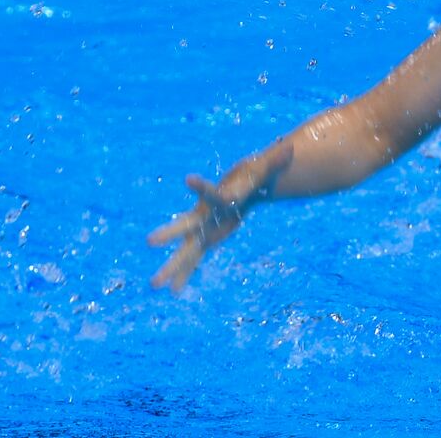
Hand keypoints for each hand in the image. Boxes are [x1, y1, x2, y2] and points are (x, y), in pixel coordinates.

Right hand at [147, 140, 293, 292]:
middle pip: (188, 225)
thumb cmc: (254, 175)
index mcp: (222, 195)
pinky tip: (173, 290)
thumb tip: (291, 149)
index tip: (187, 179)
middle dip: (170, 233)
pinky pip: (195, 258)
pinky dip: (185, 274)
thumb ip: (276, 161)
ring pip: (187, 249)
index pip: (213, 193)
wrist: (242, 185)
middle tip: (149, 241)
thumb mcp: (267, 169)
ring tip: (154, 285)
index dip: (202, 187)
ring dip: (173, 267)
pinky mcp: (208, 239)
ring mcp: (205, 229)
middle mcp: (207, 213)